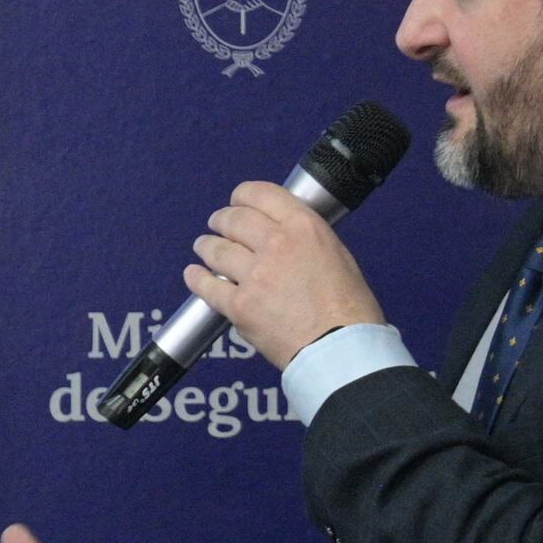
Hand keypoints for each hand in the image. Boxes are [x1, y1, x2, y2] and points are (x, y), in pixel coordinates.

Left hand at [186, 180, 384, 367]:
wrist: (341, 348)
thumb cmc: (349, 308)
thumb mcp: (338, 257)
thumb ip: (307, 241)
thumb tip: (284, 236)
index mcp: (304, 228)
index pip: (261, 194)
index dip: (243, 195)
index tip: (238, 201)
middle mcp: (276, 244)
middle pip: (233, 219)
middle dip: (222, 219)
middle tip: (219, 224)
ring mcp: (254, 275)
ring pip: (215, 249)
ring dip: (206, 245)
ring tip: (204, 247)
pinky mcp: (238, 304)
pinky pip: (205, 285)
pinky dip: (195, 277)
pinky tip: (193, 274)